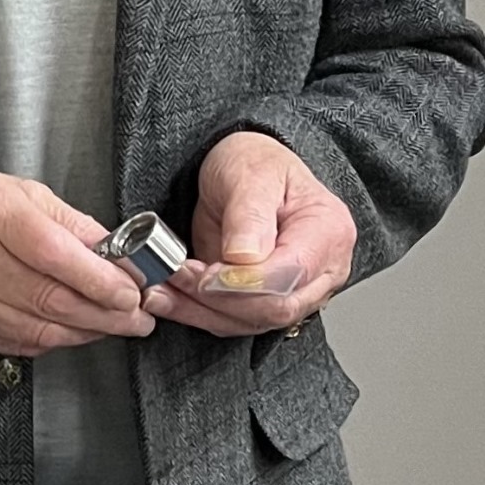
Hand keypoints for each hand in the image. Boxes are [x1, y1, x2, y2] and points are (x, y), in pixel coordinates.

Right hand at [0, 164, 155, 355]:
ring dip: (86, 331)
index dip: (99, 278)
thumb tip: (117, 256)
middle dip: (106, 312)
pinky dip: (54, 339)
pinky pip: (17, 341)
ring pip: (37, 327)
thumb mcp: (16, 191)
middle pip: (50, 297)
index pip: (53, 254)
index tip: (132, 289)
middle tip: (138, 315)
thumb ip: (69, 222)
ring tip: (116, 325)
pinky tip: (75, 330)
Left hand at [144, 130, 354, 337]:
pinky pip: (232, 321)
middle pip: (273, 308)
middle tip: (173, 275)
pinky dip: (195, 313)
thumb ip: (248, 215)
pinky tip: (167, 298)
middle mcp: (322, 269)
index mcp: (326, 232)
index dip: (241, 283)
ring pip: (249, 321)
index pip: (289, 276)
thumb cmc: (255, 163)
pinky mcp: (265, 301)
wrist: (243, 170)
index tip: (202, 273)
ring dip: (198, 311)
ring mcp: (297, 290)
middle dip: (216, 299)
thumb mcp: (249, 174)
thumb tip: (244, 258)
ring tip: (158, 290)